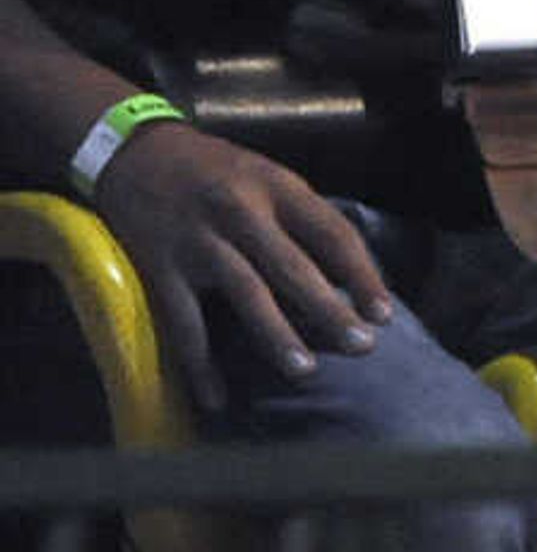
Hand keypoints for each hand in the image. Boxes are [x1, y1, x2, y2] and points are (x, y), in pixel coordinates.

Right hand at [91, 122, 392, 406]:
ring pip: (246, 294)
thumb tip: (347, 277)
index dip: (362, 274)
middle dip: (330, 311)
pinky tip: (217, 397)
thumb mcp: (269, 176)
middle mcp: (242, 211)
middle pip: (294, 268)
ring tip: (305, 371)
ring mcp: (200, 241)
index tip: (384, 313)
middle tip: (361, 348)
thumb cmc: (219, 171)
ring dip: (277, 336)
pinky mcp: (160, 268)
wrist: (137, 154)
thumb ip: (302, 219)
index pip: (332, 233)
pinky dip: (200, 364)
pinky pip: (184, 323)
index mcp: (278, 187)